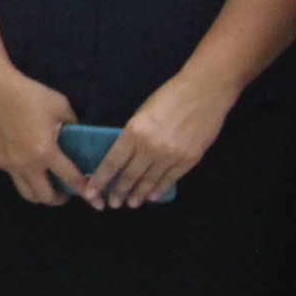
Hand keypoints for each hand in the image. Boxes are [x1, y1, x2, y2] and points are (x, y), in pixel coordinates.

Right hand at [0, 60, 83, 206]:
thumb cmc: (28, 94)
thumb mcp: (60, 105)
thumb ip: (72, 124)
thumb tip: (79, 135)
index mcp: (45, 151)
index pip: (71, 179)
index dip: (85, 190)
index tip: (94, 200)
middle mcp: (26, 164)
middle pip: (45, 197)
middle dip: (59, 199)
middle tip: (65, 192)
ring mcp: (7, 164)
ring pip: (26, 193)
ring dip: (39, 193)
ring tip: (45, 184)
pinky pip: (12, 175)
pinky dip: (23, 174)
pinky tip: (25, 160)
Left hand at [90, 75, 232, 209]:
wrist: (204, 92)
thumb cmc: (170, 96)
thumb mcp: (142, 113)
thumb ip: (134, 135)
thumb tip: (125, 156)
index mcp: (134, 132)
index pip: (112, 162)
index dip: (101, 179)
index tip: (91, 192)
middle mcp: (149, 147)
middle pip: (130, 175)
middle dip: (119, 191)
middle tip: (113, 203)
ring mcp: (170, 156)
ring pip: (149, 181)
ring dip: (138, 194)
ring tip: (131, 203)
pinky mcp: (188, 160)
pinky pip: (170, 179)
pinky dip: (159, 189)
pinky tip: (152, 196)